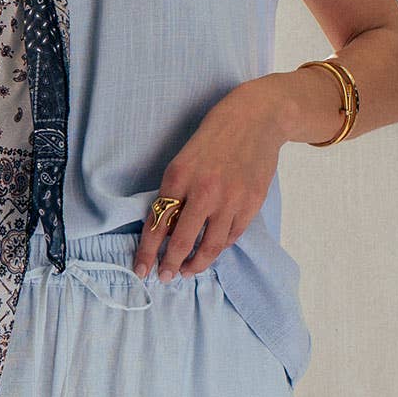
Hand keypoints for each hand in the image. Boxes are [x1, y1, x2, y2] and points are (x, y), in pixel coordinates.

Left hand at [132, 77, 288, 279]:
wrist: (256, 119)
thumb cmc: (214, 138)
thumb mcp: (183, 160)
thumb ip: (174, 194)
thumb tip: (165, 231)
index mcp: (179, 177)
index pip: (157, 224)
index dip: (147, 252)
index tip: (141, 270)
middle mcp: (204, 191)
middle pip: (181, 242)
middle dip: (170, 266)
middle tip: (165, 278)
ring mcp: (230, 200)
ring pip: (210, 246)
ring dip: (196, 264)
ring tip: (188, 271)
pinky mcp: (251, 204)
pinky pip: (231, 237)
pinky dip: (219, 248)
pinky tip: (210, 251)